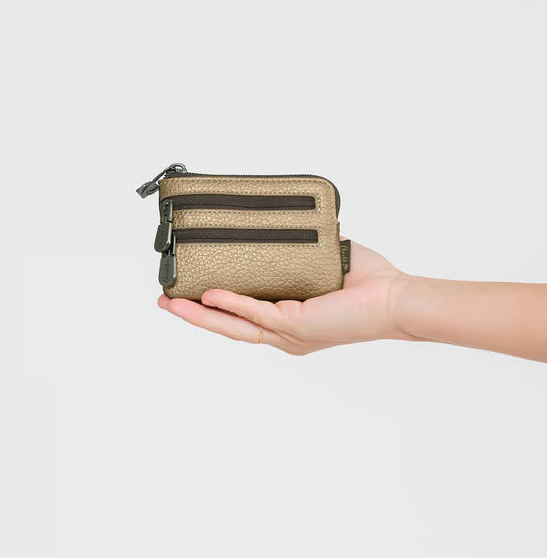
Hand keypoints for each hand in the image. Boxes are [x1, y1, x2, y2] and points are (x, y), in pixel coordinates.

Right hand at [157, 241, 413, 354]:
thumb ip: (297, 251)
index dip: (212, 309)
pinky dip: (231, 303)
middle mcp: (285, 334)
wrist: (393, 298)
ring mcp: (289, 333)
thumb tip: (282, 223)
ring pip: (233, 326)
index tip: (186, 295)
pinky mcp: (296, 325)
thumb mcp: (322, 263)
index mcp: (289, 323)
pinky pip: (256, 313)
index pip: (242, 317)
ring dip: (199, 315)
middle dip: (193, 316)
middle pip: (228, 327)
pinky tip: (208, 294)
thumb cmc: (368, 283)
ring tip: (170, 303)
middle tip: (164, 303)